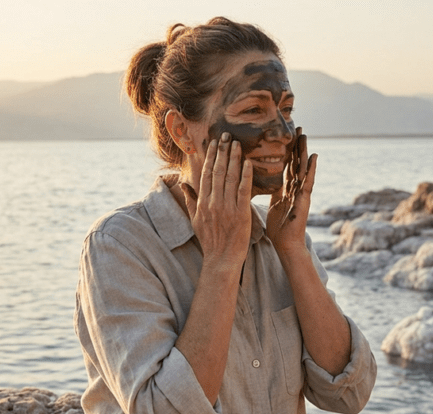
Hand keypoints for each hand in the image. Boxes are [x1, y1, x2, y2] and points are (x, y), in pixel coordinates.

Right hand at [183, 132, 253, 271]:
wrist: (221, 259)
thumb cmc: (209, 241)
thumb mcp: (195, 220)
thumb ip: (190, 200)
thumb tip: (183, 184)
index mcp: (202, 202)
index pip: (206, 174)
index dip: (211, 156)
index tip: (215, 143)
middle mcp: (213, 202)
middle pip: (218, 171)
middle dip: (223, 151)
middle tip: (227, 135)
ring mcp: (227, 208)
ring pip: (230, 177)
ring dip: (234, 158)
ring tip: (237, 143)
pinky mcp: (240, 214)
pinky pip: (243, 191)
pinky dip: (246, 176)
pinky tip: (248, 163)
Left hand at [267, 126, 316, 253]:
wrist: (286, 245)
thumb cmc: (278, 228)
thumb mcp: (272, 204)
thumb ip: (271, 191)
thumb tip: (263, 180)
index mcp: (286, 189)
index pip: (286, 165)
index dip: (286, 150)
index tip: (285, 135)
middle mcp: (295, 188)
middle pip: (296, 162)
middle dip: (296, 145)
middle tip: (297, 127)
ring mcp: (302, 193)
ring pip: (303, 168)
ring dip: (304, 151)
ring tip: (304, 135)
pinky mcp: (305, 200)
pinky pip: (308, 182)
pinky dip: (312, 169)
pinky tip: (314, 156)